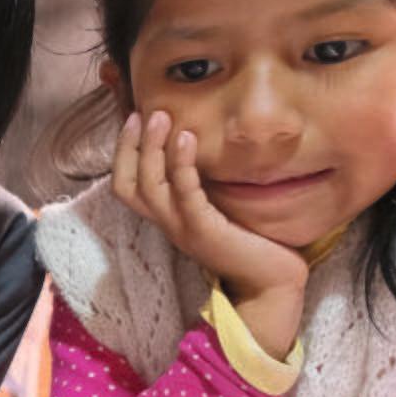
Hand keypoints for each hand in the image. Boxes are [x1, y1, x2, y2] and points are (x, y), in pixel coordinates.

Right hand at [112, 110, 309, 356]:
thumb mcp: (218, 209)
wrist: (272, 284)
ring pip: (150, 186)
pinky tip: (188, 139)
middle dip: (132, 145)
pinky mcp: (204, 231)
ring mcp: (183, 229)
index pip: (126, 185)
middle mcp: (167, 224)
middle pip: (129, 184)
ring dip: (153, 148)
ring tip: (162, 118)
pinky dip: (182, 165)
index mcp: (167, 219)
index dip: (123, 152)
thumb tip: (203, 151)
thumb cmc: (251, 243)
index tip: (136, 119)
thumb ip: (204, 187)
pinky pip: (185, 194)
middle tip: (146, 112)